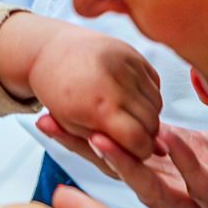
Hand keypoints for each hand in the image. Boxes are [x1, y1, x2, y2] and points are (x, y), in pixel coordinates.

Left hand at [0, 15, 163, 161]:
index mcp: (99, 106)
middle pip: (152, 123)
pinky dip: (147, 96)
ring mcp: (127, 63)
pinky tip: (127, 98)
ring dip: (147, 116)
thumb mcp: (76, 129)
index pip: (139, 140)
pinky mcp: (132, 53)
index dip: (138, 152)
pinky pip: (154, 84)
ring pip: (157, 104)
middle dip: (145, 136)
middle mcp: (117, 82)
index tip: (131, 152)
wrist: (50, 51)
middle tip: (128, 136)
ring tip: (125, 116)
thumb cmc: (58, 94)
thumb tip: (148, 155)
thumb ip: (111, 144)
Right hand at [50, 71, 207, 207]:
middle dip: (87, 147)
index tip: (58, 102)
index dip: (96, 124)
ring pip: (156, 190)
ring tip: (97, 133)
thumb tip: (196, 70)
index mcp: (192, 164)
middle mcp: (191, 190)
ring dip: (125, 163)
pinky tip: (174, 142)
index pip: (133, 142)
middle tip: (49, 120)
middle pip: (127, 169)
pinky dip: (189, 167)